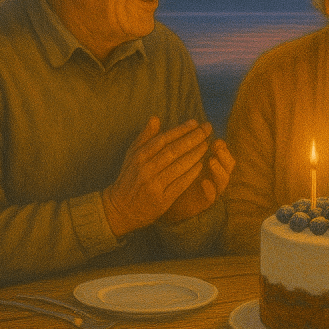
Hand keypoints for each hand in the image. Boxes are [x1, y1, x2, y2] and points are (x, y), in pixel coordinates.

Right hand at [102, 117, 211, 236]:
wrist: (121, 210)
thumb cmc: (129, 178)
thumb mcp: (131, 157)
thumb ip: (144, 138)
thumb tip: (155, 118)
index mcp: (138, 157)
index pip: (163, 140)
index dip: (180, 130)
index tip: (195, 123)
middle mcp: (146, 170)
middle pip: (173, 151)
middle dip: (193, 139)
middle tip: (207, 130)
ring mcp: (154, 186)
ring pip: (179, 166)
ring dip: (195, 154)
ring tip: (206, 145)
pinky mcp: (162, 200)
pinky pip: (180, 184)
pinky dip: (191, 174)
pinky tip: (201, 165)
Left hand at [163, 138, 235, 222]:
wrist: (163, 200)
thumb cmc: (169, 174)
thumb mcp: (166, 156)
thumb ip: (163, 139)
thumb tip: (155, 118)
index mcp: (209, 161)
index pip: (221, 151)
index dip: (220, 143)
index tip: (214, 139)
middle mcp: (213, 175)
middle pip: (228, 164)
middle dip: (224, 154)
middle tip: (217, 145)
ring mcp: (210, 189)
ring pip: (223, 180)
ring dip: (219, 170)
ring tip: (211, 161)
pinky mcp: (203, 202)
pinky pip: (211, 197)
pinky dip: (210, 189)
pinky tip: (204, 182)